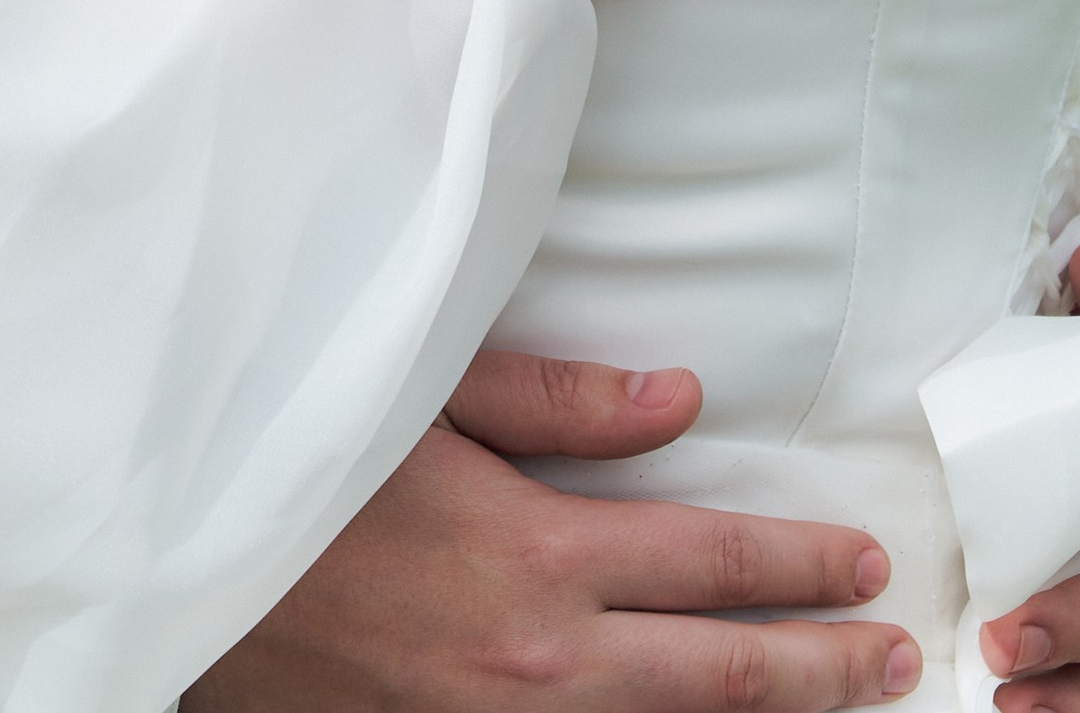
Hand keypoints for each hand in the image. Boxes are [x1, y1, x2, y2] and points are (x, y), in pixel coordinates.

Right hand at [187, 352, 915, 712]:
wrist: (182, 578)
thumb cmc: (297, 461)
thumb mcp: (419, 397)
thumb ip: (554, 398)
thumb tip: (677, 401)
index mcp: (537, 557)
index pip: (710, 560)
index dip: (798, 564)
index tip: (863, 565)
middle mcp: (538, 662)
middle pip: (721, 673)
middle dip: (824, 666)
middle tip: (898, 658)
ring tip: (833, 708)